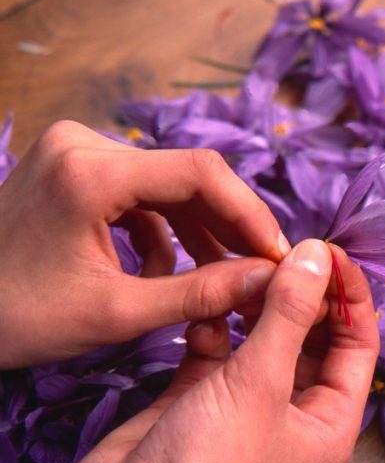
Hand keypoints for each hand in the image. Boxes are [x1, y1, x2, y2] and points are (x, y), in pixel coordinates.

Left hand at [0, 120, 288, 368]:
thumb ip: (201, 294)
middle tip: (263, 270)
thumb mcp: (116, 313)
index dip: (250, 213)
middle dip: (229, 226)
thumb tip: (269, 281)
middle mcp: (83, 145)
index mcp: (90, 172)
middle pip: (188, 175)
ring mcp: (75, 151)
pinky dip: (163, 230)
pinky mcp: (72, 168)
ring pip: (168, 185)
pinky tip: (165, 271)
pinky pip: (140, 193)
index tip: (279, 255)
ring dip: (200, 232)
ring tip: (221, 279)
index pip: (200, 173)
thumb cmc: (17, 318)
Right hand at [70, 241, 379, 462]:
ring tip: (243, 272)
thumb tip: (319, 254)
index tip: (329, 251)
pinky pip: (221, 350)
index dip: (348, 297)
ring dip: (255, 306)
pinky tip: (205, 312)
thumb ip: (291, 312)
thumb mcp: (261, 381)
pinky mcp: (204, 397)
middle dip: (299, 296)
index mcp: (331, 423)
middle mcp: (297, 414)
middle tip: (280, 254)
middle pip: (313, 339)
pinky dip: (215, 328)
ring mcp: (250, 405)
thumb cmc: (212, 460)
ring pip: (265, 339)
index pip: (358, 345)